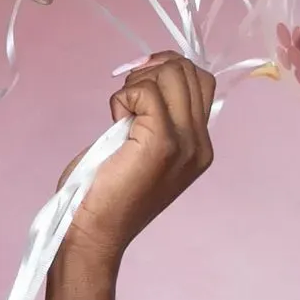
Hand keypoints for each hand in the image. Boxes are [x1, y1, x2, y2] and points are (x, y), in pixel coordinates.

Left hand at [60, 52, 215, 270]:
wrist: (96, 231)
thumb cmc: (109, 191)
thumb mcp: (145, 149)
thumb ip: (160, 119)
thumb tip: (154, 74)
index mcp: (201, 146)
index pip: (202, 82)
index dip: (170, 68)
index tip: (140, 82)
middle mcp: (200, 144)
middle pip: (189, 72)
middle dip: (153, 70)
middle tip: (126, 97)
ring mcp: (185, 143)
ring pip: (172, 75)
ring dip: (138, 84)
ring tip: (122, 114)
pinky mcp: (161, 143)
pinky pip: (146, 92)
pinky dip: (124, 97)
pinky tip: (116, 122)